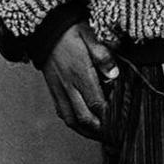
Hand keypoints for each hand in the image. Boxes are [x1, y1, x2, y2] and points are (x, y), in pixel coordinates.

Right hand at [41, 21, 119, 138]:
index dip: (109, 116)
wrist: (43, 28)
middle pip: (84, 117)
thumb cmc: (69, 30)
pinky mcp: (52, 89)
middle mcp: (68, 85)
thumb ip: (102, 55)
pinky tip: (81, 123)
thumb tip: (114, 74)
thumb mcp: (89, 35)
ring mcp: (58, 89)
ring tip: (99, 134)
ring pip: (71, 119)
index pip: (96, 103)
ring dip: (86, 130)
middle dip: (100, 130)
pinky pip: (61, 112)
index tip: (120, 122)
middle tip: (113, 135)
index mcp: (79, 73)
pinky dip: (73, 122)